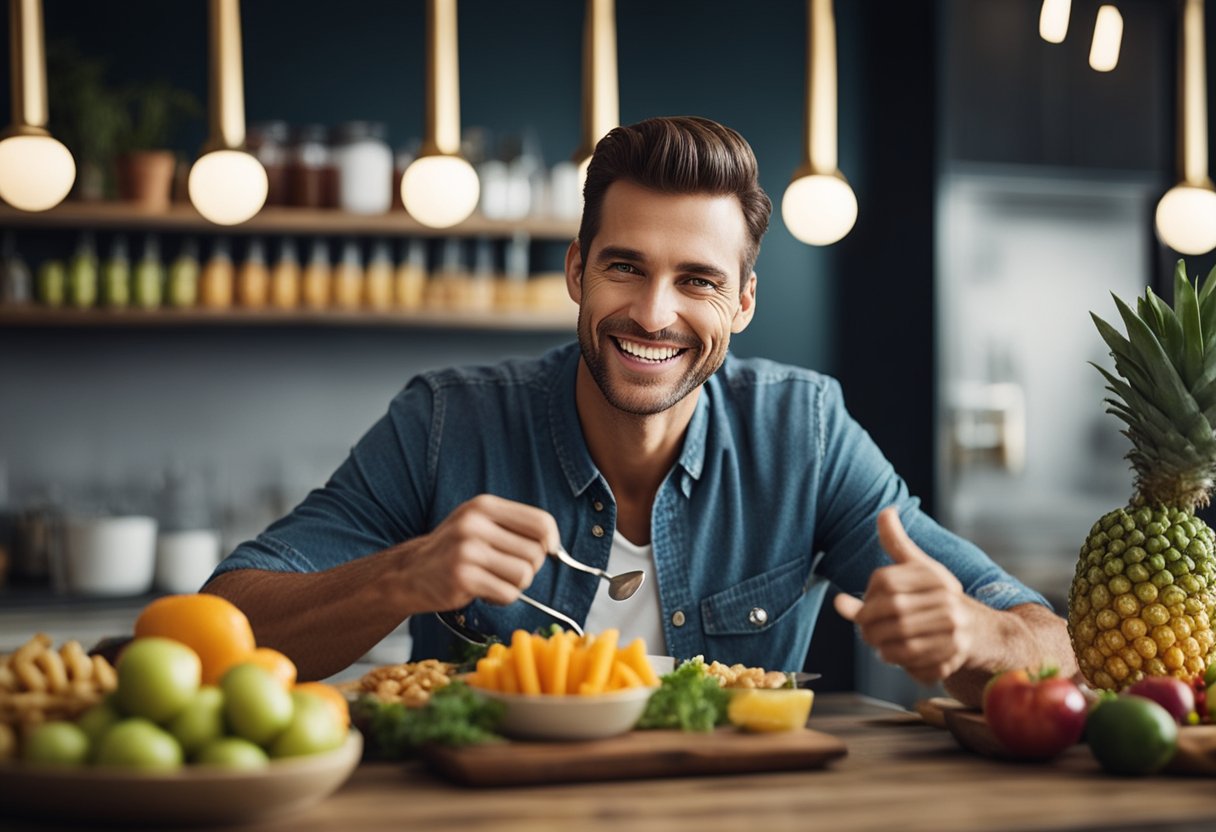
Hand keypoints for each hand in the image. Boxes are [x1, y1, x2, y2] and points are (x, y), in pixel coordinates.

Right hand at [390, 494, 558, 612]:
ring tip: (493, 580)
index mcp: (483, 506)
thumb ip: (514, 527)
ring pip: (524, 575)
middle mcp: (475, 524)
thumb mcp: (479, 523)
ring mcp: (467, 551)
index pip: (540, 521)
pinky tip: (483, 591)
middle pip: (536, 552)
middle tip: (505, 569)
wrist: (408, 573)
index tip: (547, 551)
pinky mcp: (463, 578)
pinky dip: (501, 598)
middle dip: (528, 567)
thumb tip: (554, 545)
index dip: (551, 540)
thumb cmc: (454, 549)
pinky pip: (508, 594)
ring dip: (515, 585)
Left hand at [833, 507, 978, 684]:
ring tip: (879, 644)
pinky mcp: (956, 656)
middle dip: (869, 625)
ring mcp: (954, 629)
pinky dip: (900, 663)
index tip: (862, 606)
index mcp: (935, 577)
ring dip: (882, 646)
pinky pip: (915, 664)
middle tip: (864, 631)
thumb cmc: (941, 598)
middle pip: (891, 611)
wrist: (984, 632)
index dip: (865, 596)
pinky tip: (897, 656)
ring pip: (900, 641)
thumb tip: (884, 511)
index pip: (884, 581)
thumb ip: (897, 543)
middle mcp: (948, 600)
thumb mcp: (921, 567)